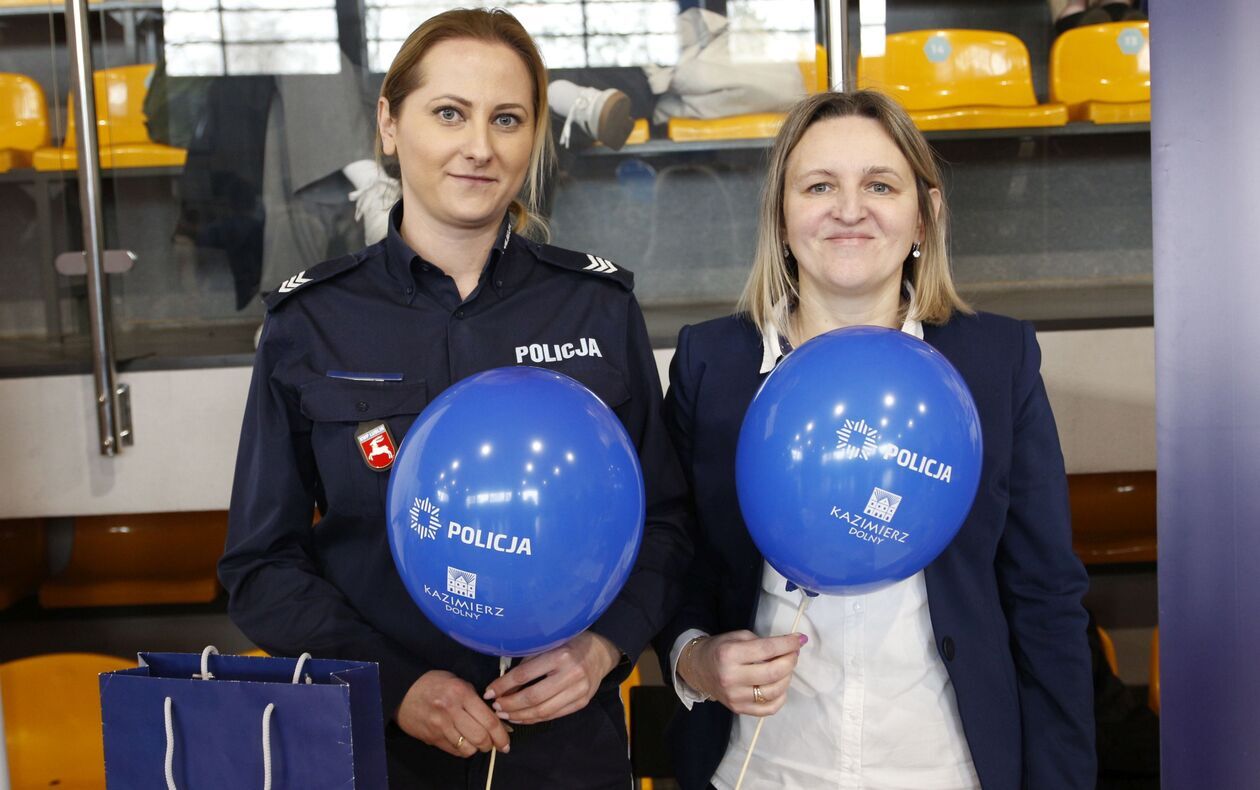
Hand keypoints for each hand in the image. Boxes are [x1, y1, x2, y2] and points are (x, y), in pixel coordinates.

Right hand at [397, 670, 509, 756]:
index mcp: (461, 694)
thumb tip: (495, 716)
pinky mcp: (432, 738)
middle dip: (491, 744)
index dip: (501, 735)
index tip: (506, 742)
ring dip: (477, 748)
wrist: (402, 691)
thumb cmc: (432, 683)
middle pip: (481, 738)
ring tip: (479, 742)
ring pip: (468, 748)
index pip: (488, 720)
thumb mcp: (456, 682)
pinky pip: (455, 751)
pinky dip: (464, 750)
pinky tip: (464, 742)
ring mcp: (440, 727)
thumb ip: (475, 698)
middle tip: (494, 744)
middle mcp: (451, 712)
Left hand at [483, 631, 621, 723]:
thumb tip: (503, 684)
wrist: (600, 653)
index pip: (524, 675)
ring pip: (543, 711)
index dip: (503, 685)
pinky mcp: (582, 702)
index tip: (489, 692)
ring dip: (520, 716)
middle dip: (509, 704)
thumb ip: (528, 661)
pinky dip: (535, 719)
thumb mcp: (549, 644)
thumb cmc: (569, 644)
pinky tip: (521, 717)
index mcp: (560, 655)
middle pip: (532, 697)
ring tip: (505, 714)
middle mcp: (571, 674)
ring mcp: (579, 691)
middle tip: (495, 707)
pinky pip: (553, 715)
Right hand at [678, 630, 804, 715]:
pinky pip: (769, 708)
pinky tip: (780, 685)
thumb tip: (790, 647)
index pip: (767, 649)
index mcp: (729, 655)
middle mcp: (731, 678)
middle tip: (794, 653)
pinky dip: (781, 697)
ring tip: (786, 667)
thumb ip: (762, 643)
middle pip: (773, 672)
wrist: (698, 668)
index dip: (788, 644)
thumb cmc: (720, 649)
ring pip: (774, 691)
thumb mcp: (738, 637)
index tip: (800, 639)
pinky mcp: (739, 709)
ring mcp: (735, 697)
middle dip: (790, 660)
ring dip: (787, 677)